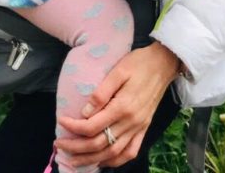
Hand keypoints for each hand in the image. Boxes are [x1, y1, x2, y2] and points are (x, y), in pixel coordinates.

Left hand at [56, 41, 179, 167]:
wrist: (164, 63)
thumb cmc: (139, 63)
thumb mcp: (118, 71)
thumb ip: (101, 93)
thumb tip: (85, 112)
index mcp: (122, 107)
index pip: (92, 126)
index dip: (74, 127)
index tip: (61, 121)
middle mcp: (131, 122)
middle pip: (99, 144)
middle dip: (77, 148)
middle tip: (60, 144)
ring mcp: (139, 128)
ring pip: (113, 153)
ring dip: (92, 159)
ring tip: (75, 159)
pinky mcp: (144, 129)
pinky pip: (130, 152)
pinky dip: (115, 161)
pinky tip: (103, 161)